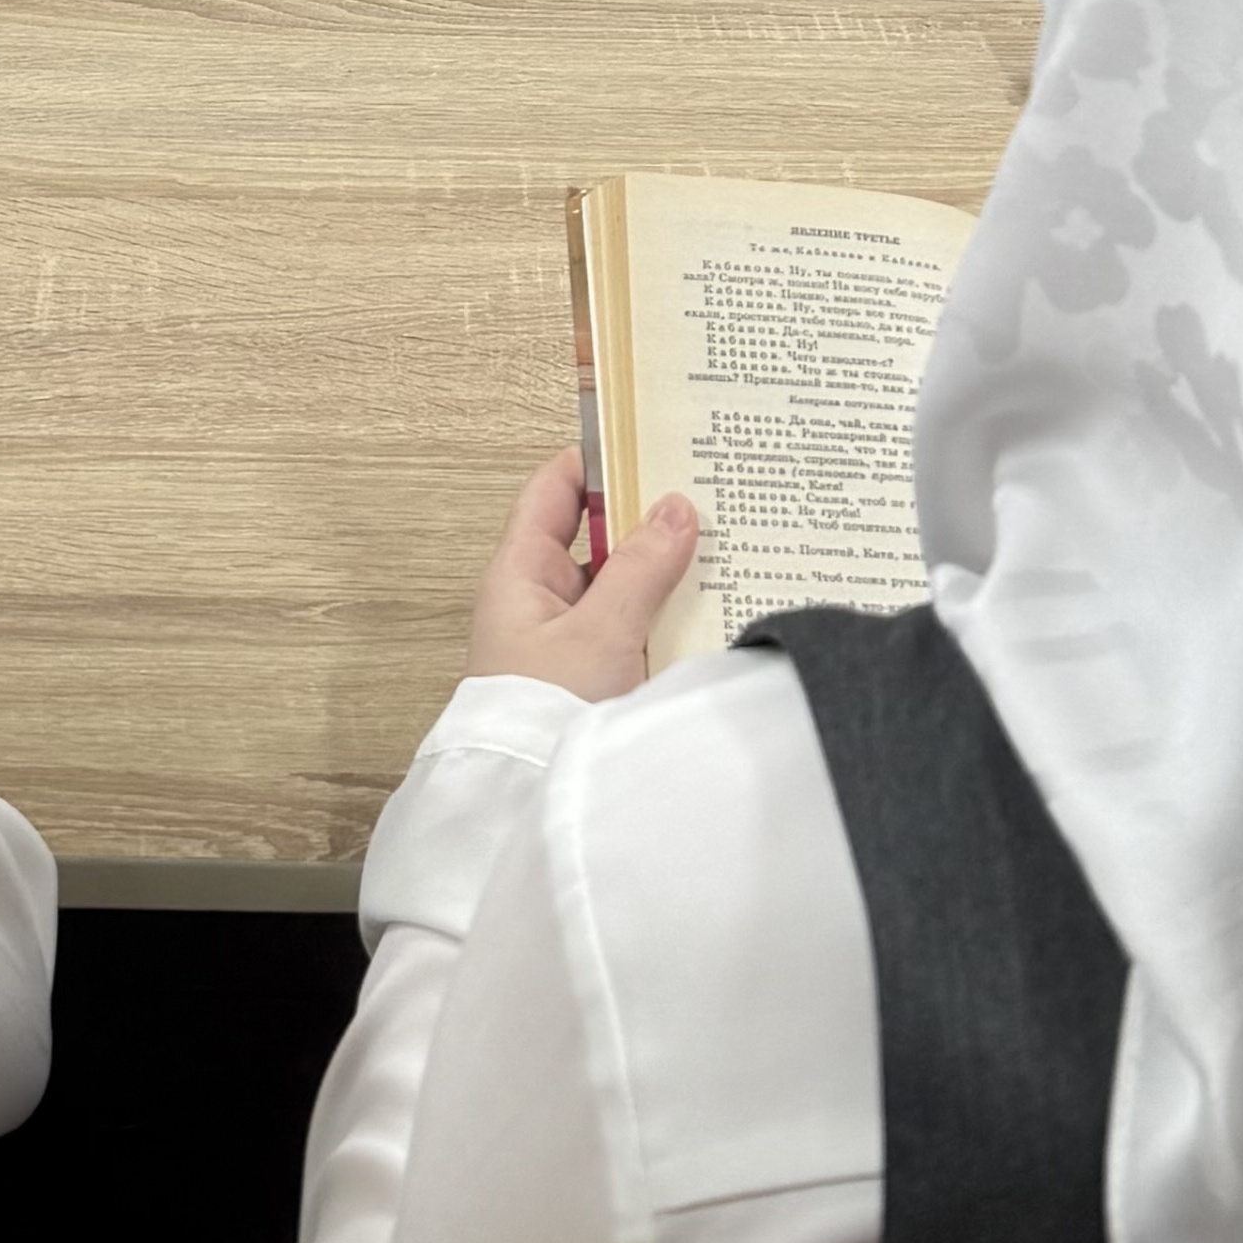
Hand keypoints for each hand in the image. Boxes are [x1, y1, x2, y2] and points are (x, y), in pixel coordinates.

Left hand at [468, 444, 698, 701]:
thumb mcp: (599, 633)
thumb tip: (674, 508)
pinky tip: (710, 610)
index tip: (647, 439)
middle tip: (705, 496)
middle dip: (647, 518)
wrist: (536, 803)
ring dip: (663, 572)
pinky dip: (667, 616)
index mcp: (521, 573)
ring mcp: (570, 639)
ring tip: (722, 549)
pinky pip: (635, 628)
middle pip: (597, 536)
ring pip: (622, 585)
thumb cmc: (544, 717)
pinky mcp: (596, 675)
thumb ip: (638, 569)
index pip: (553, 491)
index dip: (595, 460)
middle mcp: (542, 600)